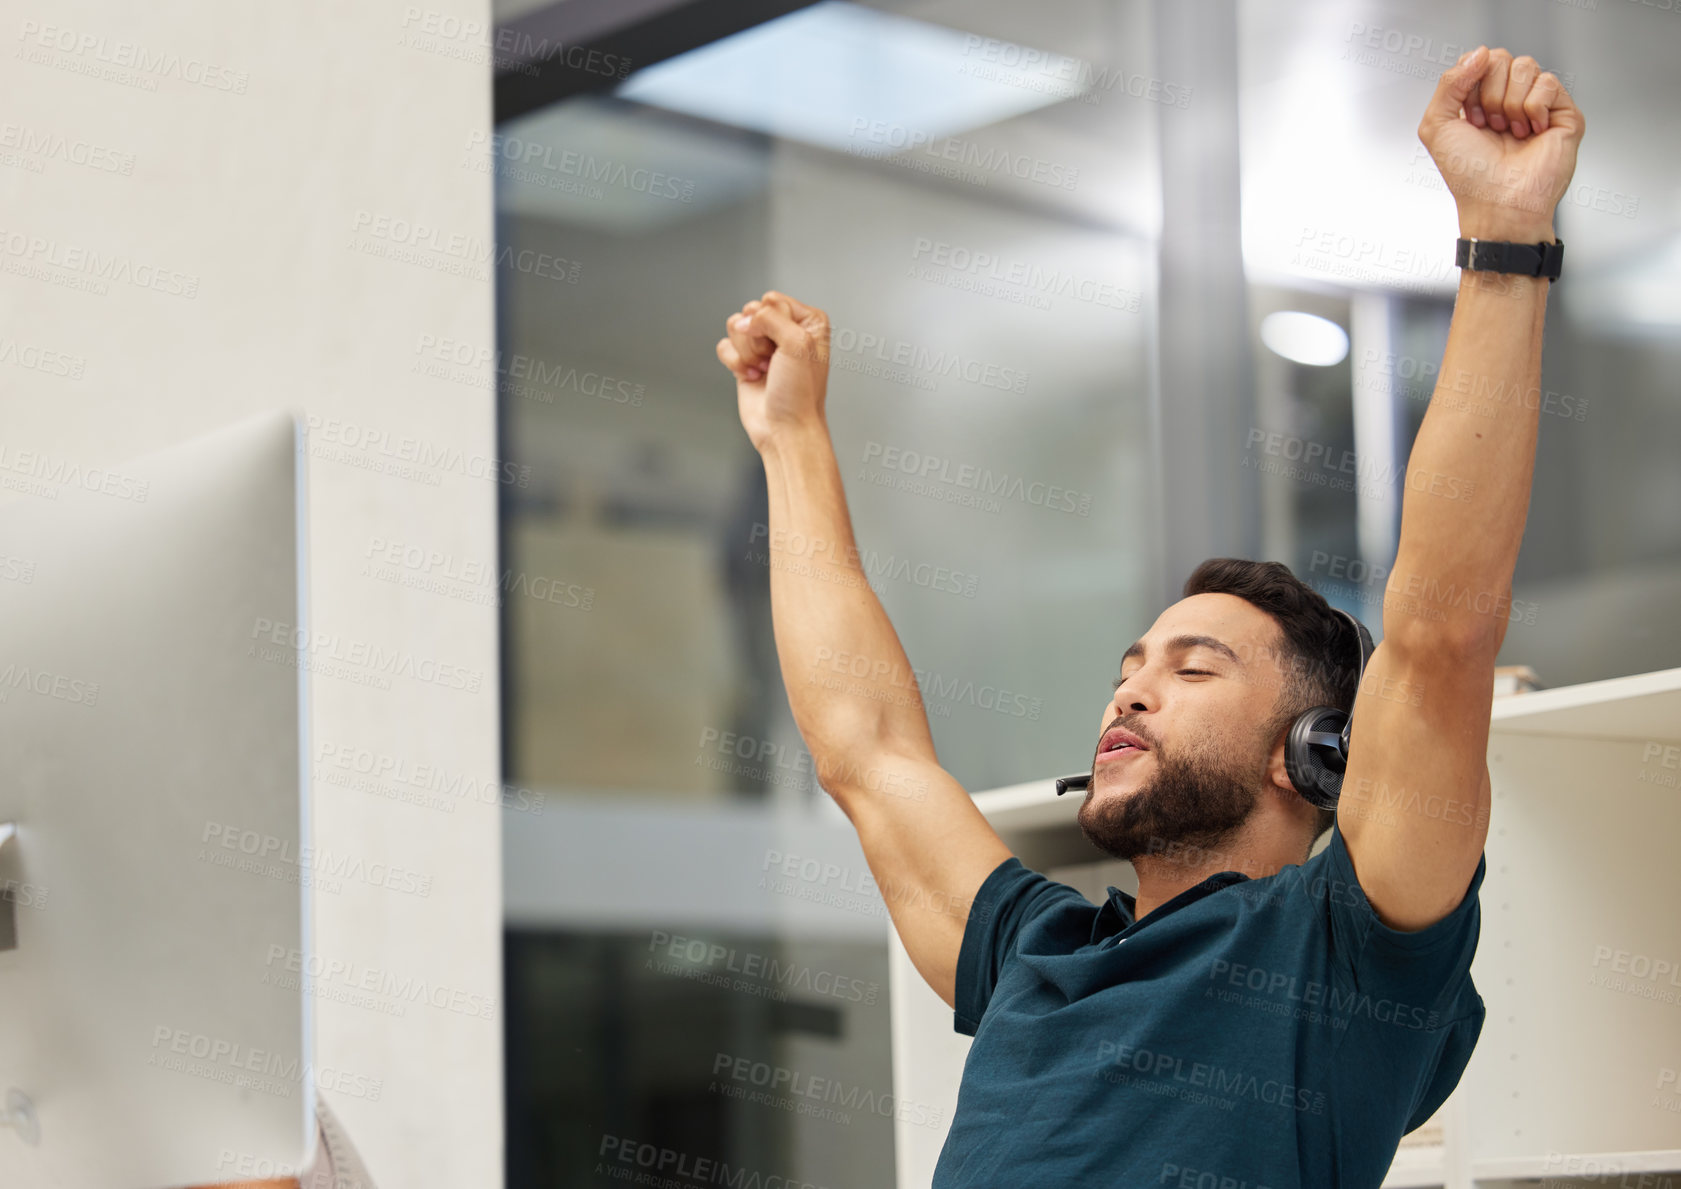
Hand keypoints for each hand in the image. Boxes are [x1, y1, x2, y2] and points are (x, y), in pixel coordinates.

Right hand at [715, 290, 830, 451]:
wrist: (785, 429)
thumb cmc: (800, 393)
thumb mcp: (798, 343)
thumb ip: (770, 317)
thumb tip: (743, 320)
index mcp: (808, 321)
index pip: (772, 300)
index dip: (770, 322)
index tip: (782, 347)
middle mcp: (786, 330)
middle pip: (751, 311)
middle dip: (756, 338)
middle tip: (772, 361)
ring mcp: (764, 346)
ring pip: (735, 327)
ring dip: (746, 353)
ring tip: (763, 370)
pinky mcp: (745, 361)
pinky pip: (725, 346)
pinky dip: (734, 363)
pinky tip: (752, 377)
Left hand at [1417, 45, 1585, 241]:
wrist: (1498, 204)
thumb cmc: (1469, 177)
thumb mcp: (1436, 126)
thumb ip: (1448, 83)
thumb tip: (1479, 53)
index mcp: (1479, 102)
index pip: (1479, 61)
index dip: (1471, 84)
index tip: (1469, 118)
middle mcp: (1508, 100)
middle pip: (1502, 58)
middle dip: (1489, 94)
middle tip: (1490, 126)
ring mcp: (1537, 105)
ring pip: (1526, 66)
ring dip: (1510, 103)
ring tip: (1511, 132)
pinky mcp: (1563, 113)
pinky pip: (1549, 82)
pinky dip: (1534, 108)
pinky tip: (1532, 132)